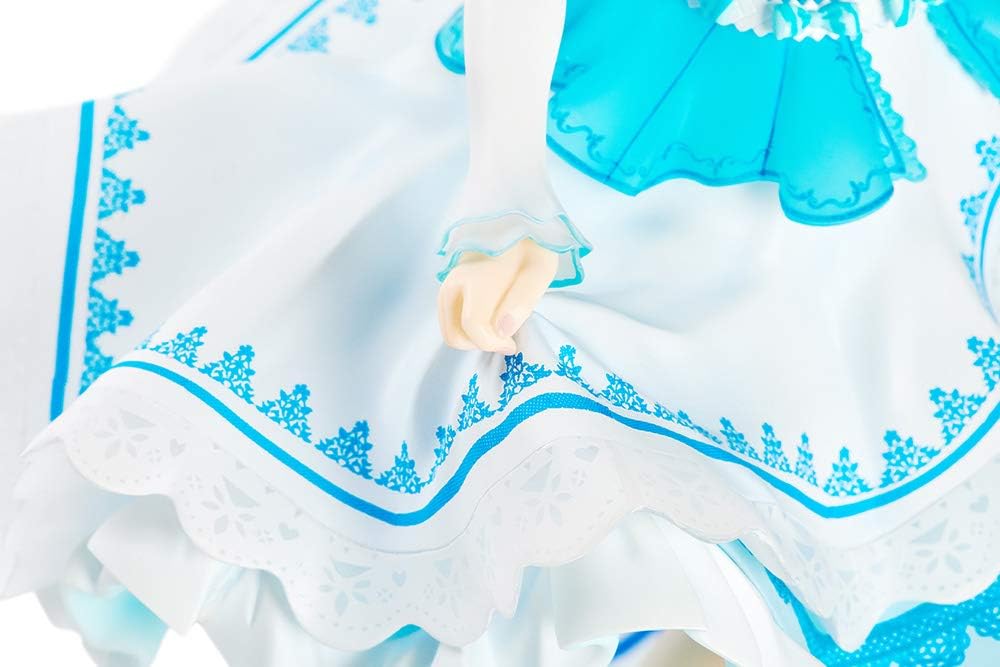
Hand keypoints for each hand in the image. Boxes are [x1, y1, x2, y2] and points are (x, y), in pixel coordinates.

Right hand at [438, 239, 557, 353]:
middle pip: (454, 335)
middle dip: (481, 344)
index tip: (512, 344)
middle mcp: (454, 284)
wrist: (514, 225)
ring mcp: (446, 287)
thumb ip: (522, 301)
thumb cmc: (532, 250)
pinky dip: (467, 330)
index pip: (472, 326)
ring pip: (449, 331)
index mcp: (476, 278)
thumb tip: (503, 330)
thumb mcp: (539, 272)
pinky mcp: (446, 291)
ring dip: (474, 339)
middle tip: (505, 337)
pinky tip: (490, 320)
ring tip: (499, 328)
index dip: (492, 343)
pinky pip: (449, 322)